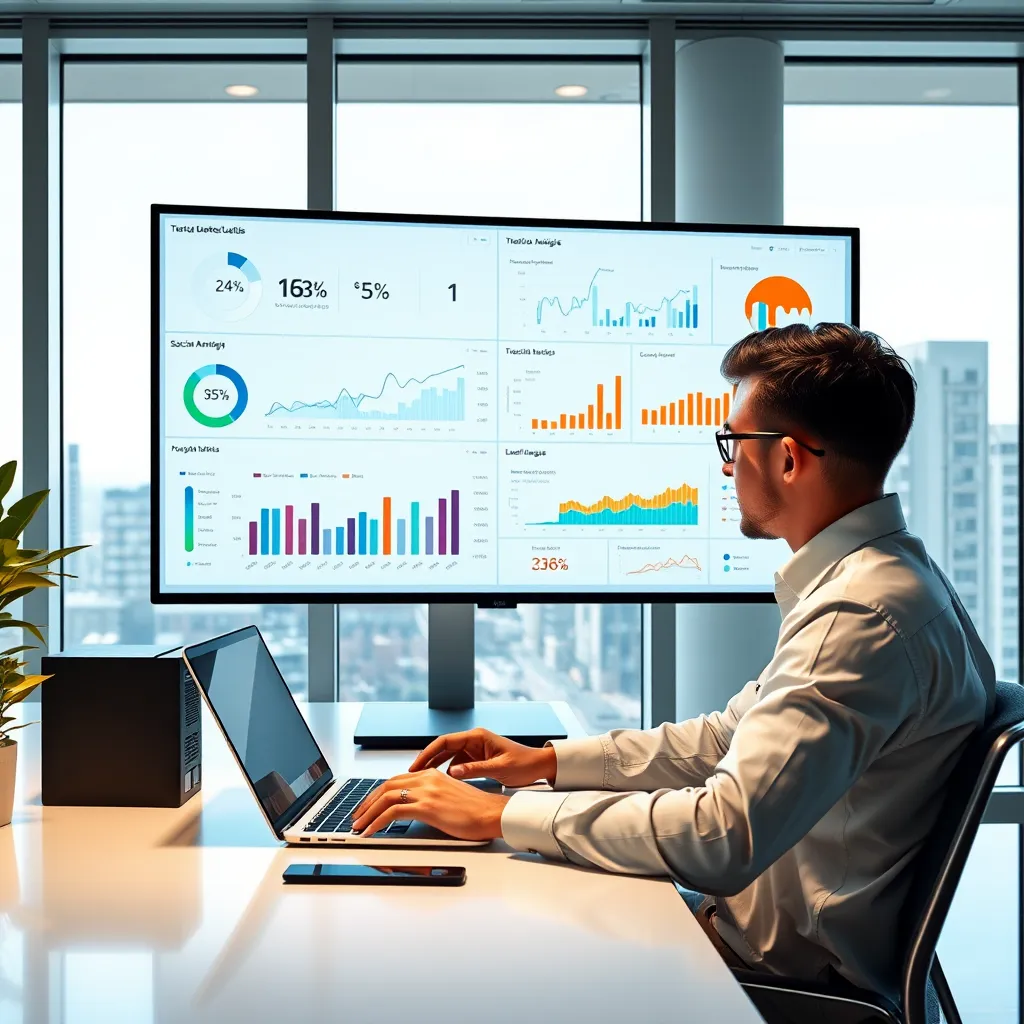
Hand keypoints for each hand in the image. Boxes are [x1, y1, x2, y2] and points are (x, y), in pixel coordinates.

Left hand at [350, 770, 509, 841]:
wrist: (492, 814)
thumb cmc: (476, 811)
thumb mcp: (449, 798)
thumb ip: (431, 798)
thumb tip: (414, 809)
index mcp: (432, 774)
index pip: (396, 780)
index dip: (378, 794)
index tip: (369, 806)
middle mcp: (427, 778)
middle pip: (387, 786)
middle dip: (367, 802)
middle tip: (357, 816)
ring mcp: (426, 791)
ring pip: (385, 797)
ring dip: (368, 813)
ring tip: (359, 826)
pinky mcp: (427, 806)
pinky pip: (392, 812)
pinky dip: (377, 822)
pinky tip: (371, 831)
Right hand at [408, 728, 556, 788]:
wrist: (539, 765)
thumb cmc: (524, 764)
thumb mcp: (499, 768)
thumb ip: (474, 769)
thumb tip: (451, 772)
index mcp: (477, 736)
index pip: (445, 741)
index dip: (428, 752)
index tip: (416, 765)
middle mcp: (474, 740)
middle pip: (443, 747)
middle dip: (427, 760)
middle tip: (412, 774)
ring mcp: (475, 749)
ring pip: (448, 756)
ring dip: (435, 766)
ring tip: (422, 780)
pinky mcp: (477, 758)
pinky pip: (456, 763)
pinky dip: (447, 771)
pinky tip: (440, 783)